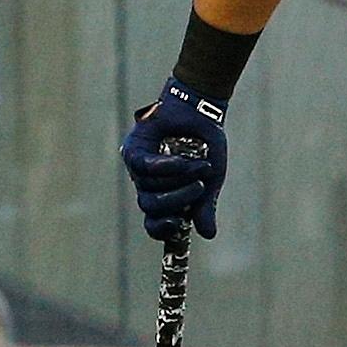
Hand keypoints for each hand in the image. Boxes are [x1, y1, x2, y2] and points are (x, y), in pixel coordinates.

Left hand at [119, 79, 229, 240]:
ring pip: (150, 186)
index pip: (154, 222)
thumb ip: (205, 206)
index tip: (177, 225)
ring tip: (201, 165)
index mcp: (165, 194)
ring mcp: (138, 168)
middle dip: (176, 200)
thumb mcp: (211, 179)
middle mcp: (148, 184)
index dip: (161, 229)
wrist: (202, 112)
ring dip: (180, 178)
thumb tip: (209, 235)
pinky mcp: (134, 150)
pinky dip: (165, 167)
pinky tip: (180, 161)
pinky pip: (144, 167)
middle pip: (150, 207)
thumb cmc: (206, 145)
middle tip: (200, 188)